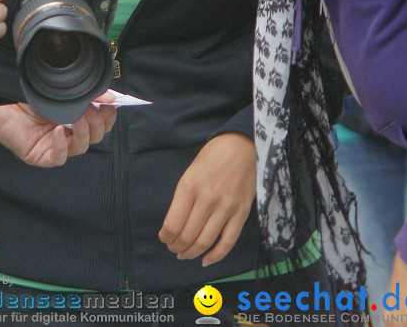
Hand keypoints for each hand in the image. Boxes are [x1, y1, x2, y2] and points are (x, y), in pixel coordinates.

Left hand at [0, 92, 117, 165]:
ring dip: (83, 132)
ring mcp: (54, 145)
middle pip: (94, 136)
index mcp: (73, 117)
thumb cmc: (26, 93)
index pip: (99, 123)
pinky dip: (62, 145)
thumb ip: (85, 92)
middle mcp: (66, 132)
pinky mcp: (41, 155)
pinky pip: (59, 157)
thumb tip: (110, 95)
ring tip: (79, 117)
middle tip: (93, 109)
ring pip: (81, 147)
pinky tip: (58, 130)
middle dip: (98, 123)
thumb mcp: (60, 90)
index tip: (112, 106)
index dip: (108, 117)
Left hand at [159, 132, 255, 265]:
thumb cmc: (212, 156)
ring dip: (192, 253)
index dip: (166, 237)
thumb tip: (175, 225)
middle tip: (174, 249)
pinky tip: (206, 260)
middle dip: (176, 247)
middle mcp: (207, 199)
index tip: (164, 239)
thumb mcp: (190, 172)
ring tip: (185, 254)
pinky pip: (228, 241)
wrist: (242, 146)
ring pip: (205, 242)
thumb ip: (183, 198)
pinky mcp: (242, 213)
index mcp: (189, 186)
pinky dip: (216, 255)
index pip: (173, 224)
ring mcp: (226, 207)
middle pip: (187, 236)